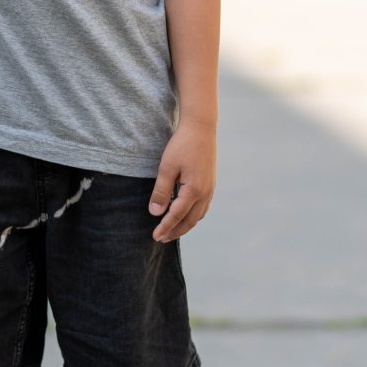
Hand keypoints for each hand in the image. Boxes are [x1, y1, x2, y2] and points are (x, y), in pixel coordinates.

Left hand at [149, 120, 215, 241]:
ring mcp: (210, 189)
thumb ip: (161, 191)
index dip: (165, 227)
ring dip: (185, 225)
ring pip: (198, 215)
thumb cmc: (182, 145)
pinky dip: (193, 216)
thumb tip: (155, 213)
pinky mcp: (211, 183)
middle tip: (161, 238)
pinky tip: (185, 215)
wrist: (201, 128)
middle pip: (190, 220)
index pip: (176, 215)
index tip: (155, 237)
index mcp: (194, 190)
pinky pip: (203, 207)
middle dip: (175, 231)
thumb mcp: (166, 167)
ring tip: (172, 230)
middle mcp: (205, 193)